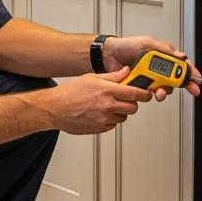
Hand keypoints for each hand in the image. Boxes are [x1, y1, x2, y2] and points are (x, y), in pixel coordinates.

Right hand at [38, 69, 152, 133]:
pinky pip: (113, 125)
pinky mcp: (99, 129)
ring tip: (108, 105)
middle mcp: (107, 105)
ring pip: (123, 117)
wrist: (55, 109)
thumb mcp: (92, 78)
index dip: (144, 94)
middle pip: (132, 107)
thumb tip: (126, 72)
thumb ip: (112, 76)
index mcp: (107, 90)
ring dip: (120, 112)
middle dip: (132, 103)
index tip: (147, 94)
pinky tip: (100, 113)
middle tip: (126, 100)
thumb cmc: (70, 92)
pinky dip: (110, 120)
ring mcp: (104, 119)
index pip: (134, 93)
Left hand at [102, 35, 201, 99]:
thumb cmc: (127, 46)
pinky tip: (146, 92)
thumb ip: (165, 49)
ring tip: (158, 93)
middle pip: (175, 80)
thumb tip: (181, 56)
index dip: (191, 73)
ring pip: (164, 89)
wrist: (109, 55)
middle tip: (183, 89)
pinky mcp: (141, 87)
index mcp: (163, 57)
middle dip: (180, 86)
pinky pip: (150, 94)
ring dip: (163, 92)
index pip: (182, 66)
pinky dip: (150, 95)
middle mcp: (159, 69)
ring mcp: (150, 78)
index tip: (197, 80)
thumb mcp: (148, 42)